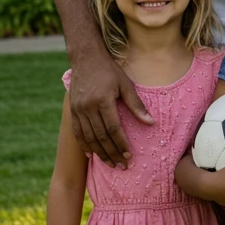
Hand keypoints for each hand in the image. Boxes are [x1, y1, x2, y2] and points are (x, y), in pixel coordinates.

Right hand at [69, 51, 153, 167]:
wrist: (86, 58)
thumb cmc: (110, 70)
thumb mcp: (126, 84)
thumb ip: (136, 105)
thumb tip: (151, 123)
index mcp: (103, 101)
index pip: (113, 129)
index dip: (121, 144)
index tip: (129, 156)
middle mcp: (88, 107)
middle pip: (101, 137)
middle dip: (112, 153)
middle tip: (121, 166)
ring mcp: (78, 110)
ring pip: (88, 138)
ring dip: (99, 153)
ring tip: (110, 164)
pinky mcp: (72, 110)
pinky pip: (78, 133)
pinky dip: (84, 145)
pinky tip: (91, 155)